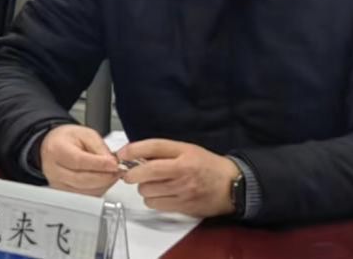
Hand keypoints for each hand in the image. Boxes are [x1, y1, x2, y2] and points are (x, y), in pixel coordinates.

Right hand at [39, 124, 119, 195]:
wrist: (55, 146)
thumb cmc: (68, 139)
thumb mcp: (86, 134)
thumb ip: (99, 148)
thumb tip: (111, 163)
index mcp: (56, 150)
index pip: (78, 161)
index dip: (98, 164)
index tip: (113, 164)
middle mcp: (54, 170)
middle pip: (81, 180)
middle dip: (104, 177)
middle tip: (117, 170)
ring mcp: (58, 184)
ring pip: (84, 191)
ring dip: (103, 184)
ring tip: (112, 174)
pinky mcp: (64, 194)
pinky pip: (85, 196)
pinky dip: (98, 190)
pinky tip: (104, 180)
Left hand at [118, 139, 238, 217]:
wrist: (230, 185)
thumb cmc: (208, 166)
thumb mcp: (188, 149)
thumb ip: (165, 151)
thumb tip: (137, 154)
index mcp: (184, 152)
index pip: (154, 147)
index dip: (134, 149)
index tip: (122, 153)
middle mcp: (182, 170)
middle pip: (147, 171)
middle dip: (132, 173)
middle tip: (130, 173)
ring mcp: (182, 189)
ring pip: (147, 190)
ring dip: (144, 188)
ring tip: (152, 184)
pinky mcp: (182, 206)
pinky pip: (155, 204)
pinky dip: (152, 200)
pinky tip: (159, 194)